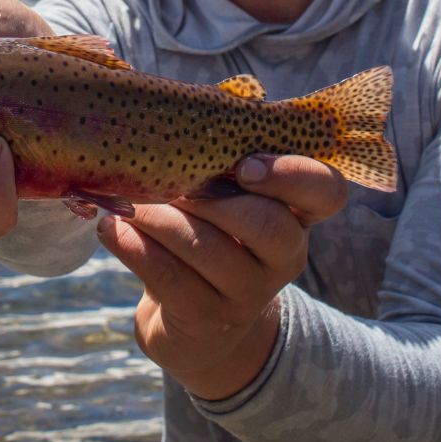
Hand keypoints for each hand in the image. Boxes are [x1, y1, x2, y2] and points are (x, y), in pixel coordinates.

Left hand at [96, 154, 348, 399]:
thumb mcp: (229, 200)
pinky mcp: (207, 319)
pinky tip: (113, 228)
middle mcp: (285, 256)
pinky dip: (132, 246)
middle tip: (168, 183)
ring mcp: (249, 294)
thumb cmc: (211, 236)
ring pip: (207, 248)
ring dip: (159, 218)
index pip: (327, 191)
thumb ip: (221, 159)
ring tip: (127, 204)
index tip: (245, 166)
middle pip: (266, 224)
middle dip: (209, 198)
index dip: (294, 174)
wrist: (199, 327)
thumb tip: (173, 114)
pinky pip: (167, 276)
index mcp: (298, 215)